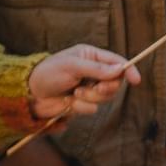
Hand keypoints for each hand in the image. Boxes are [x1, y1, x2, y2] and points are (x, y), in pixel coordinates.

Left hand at [26, 44, 141, 121]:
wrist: (29, 94)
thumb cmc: (48, 73)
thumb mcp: (72, 66)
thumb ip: (97, 69)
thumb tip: (119, 69)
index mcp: (92, 57)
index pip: (117, 62)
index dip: (128, 70)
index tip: (136, 80)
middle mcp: (93, 72)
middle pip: (115, 82)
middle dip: (105, 87)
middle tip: (95, 87)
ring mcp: (88, 88)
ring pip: (105, 97)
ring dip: (90, 97)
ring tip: (74, 93)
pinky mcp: (82, 103)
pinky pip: (92, 108)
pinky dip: (81, 107)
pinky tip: (69, 102)